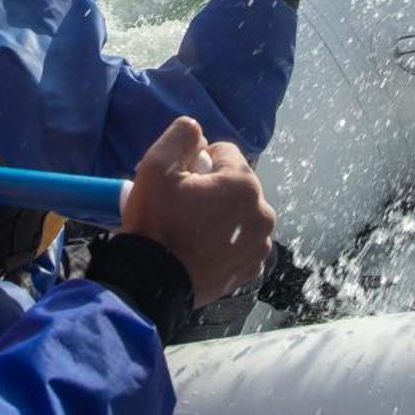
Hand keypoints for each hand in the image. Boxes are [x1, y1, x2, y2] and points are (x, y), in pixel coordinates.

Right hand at [120, 118, 275, 306]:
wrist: (152, 282)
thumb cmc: (156, 223)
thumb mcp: (156, 166)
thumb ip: (181, 135)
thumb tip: (198, 131)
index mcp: (244, 184)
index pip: (224, 152)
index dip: (197, 162)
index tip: (179, 182)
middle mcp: (262, 212)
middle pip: (234, 184)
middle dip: (212, 189)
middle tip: (182, 207)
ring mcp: (260, 244)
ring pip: (239, 213)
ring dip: (221, 215)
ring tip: (191, 230)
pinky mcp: (251, 268)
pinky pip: (241, 242)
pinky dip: (226, 242)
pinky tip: (201, 249)